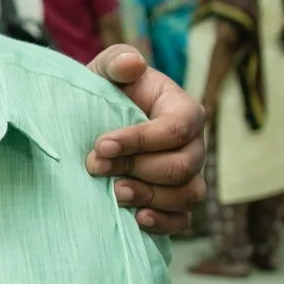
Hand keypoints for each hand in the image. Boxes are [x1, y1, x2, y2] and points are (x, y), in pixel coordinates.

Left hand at [86, 46, 206, 235]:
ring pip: (188, 194)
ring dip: (151, 197)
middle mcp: (193, 145)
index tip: (101, 145)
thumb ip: (117, 61)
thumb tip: (132, 64)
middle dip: (138, 168)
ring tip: (115, 193)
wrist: (90, 127)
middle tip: (96, 167)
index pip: (179, 128)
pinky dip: (163, 223)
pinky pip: (182, 220)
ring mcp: (187, 176)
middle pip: (183, 165)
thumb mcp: (105, 71)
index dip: (142, 139)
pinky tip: (137, 219)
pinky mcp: (175, 203)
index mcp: (183, 110)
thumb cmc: (103, 95)